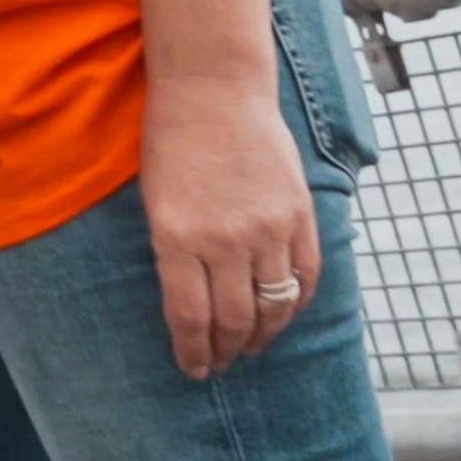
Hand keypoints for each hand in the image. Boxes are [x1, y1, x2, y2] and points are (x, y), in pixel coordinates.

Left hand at [140, 74, 319, 377]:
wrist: (214, 90)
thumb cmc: (171, 142)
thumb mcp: (155, 202)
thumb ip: (175, 253)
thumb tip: (192, 308)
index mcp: (177, 237)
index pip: (189, 318)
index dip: (192, 353)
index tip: (192, 369)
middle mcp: (225, 239)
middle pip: (233, 320)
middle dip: (225, 352)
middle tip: (220, 365)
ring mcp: (268, 228)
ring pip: (274, 307)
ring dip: (263, 336)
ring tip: (251, 348)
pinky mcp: (299, 215)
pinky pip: (306, 276)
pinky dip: (296, 303)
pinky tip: (282, 314)